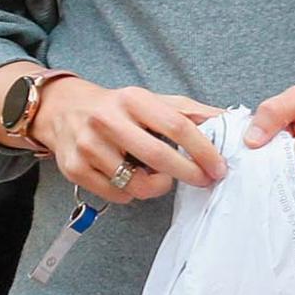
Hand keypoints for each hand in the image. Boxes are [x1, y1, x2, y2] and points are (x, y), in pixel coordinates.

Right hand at [32, 78, 227, 204]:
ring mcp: (89, 146)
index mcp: (132, 99)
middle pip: (158, 156)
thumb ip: (190, 112)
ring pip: (138, 183)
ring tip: (161, 176)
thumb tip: (231, 119)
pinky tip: (132, 177)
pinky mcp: (75, 169)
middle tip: (205, 181)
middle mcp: (108, 120)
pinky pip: (118, 195)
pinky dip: (133, 193)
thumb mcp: (151, 101)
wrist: (63, 110)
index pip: (176, 125)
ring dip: (159, 185)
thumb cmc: (118, 108)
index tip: (219, 166)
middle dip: (188, 173)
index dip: (202, 149)